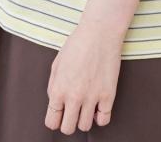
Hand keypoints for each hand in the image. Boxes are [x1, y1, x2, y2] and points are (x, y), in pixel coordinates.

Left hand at [44, 20, 122, 134]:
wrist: (100, 32)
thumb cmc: (77, 43)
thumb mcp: (57, 63)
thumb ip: (53, 86)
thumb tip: (56, 102)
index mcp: (58, 90)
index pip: (52, 122)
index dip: (55, 119)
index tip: (60, 114)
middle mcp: (74, 97)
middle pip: (68, 128)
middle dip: (68, 122)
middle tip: (73, 111)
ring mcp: (92, 97)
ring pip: (85, 126)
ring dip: (84, 118)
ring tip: (86, 106)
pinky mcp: (109, 95)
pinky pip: (104, 120)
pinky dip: (100, 117)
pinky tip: (98, 106)